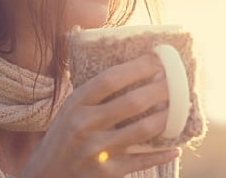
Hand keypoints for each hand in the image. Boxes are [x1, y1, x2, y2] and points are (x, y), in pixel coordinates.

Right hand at [20, 54, 178, 177]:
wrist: (45, 176)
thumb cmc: (64, 135)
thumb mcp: (71, 108)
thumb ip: (95, 91)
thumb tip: (134, 65)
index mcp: (76, 104)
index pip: (110, 79)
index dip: (138, 67)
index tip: (158, 59)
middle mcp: (84, 126)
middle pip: (132, 102)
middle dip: (160, 90)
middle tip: (176, 82)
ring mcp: (96, 151)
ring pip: (142, 130)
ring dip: (166, 117)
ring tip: (180, 107)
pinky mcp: (107, 173)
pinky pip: (141, 161)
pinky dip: (161, 154)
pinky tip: (175, 148)